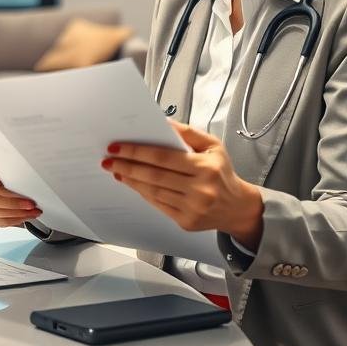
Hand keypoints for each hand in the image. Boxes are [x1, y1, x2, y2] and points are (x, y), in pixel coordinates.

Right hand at [0, 165, 41, 227]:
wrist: (2, 178)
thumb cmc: (2, 170)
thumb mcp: (2, 164)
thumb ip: (6, 167)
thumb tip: (22, 169)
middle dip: (13, 202)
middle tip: (29, 202)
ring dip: (18, 213)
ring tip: (33, 210)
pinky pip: (1, 222)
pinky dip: (16, 219)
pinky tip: (27, 216)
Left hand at [103, 119, 264, 247]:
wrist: (237, 207)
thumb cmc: (223, 173)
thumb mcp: (213, 146)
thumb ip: (188, 133)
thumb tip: (163, 123)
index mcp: (205, 168)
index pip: (163, 157)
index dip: (137, 152)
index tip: (118, 147)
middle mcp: (200, 190)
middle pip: (154, 176)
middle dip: (127, 165)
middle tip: (109, 159)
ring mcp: (193, 208)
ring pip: (153, 192)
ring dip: (131, 180)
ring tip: (117, 169)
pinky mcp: (186, 222)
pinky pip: (158, 205)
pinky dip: (142, 193)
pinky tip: (132, 183)